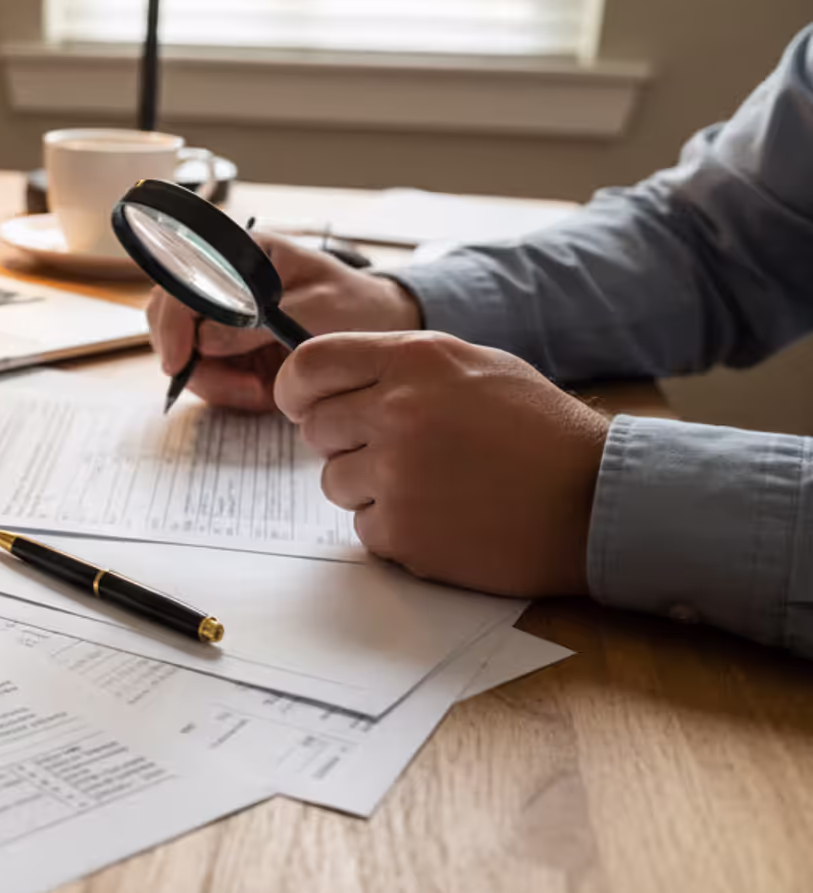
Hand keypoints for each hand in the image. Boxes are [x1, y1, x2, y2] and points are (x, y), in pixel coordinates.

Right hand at [147, 234, 421, 411]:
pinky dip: (228, 391)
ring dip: (215, 382)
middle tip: (238, 388)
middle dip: (191, 361)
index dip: (172, 321)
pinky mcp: (228, 347)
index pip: (181, 282)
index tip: (181, 362)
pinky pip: (207, 374)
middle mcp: (220, 282)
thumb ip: (259, 322)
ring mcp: (220, 316)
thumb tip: (206, 341)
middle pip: (168, 319)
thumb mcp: (316, 308)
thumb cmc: (355, 304)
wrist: (378, 325)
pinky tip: (261, 391)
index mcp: (239, 254)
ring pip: (184, 354)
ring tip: (259, 391)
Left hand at [274, 331, 609, 596]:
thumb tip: (335, 381)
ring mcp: (397, 474)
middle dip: (344, 442)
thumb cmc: (540, 432)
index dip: (296, 389)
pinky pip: (365, 526)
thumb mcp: (476, 367)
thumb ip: (402, 367)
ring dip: (369, 486)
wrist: (596, 501)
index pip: (309, 364)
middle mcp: (397, 411)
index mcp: (414, 361)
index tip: (302, 405)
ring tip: (432, 483)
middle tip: (395, 450)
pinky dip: (395, 526)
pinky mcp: (403, 531)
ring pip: (334, 481)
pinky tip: (444, 516)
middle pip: (316, 429)